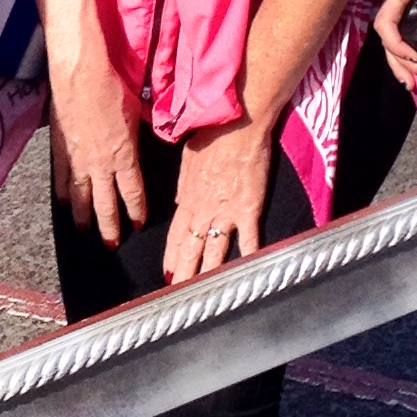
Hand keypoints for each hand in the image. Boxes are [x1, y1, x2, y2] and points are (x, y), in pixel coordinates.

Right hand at [47, 39, 146, 244]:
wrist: (79, 73)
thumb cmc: (112, 87)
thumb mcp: (136, 114)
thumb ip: (138, 137)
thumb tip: (143, 146)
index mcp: (124, 157)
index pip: (132, 193)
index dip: (135, 212)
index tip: (137, 226)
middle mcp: (101, 165)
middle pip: (105, 204)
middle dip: (109, 227)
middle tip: (111, 245)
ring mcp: (77, 159)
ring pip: (80, 197)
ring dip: (83, 217)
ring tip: (84, 231)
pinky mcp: (60, 149)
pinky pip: (61, 179)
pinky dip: (63, 193)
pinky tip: (63, 203)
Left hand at [161, 119, 274, 284]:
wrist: (239, 122)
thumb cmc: (213, 133)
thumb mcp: (187, 157)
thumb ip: (183, 185)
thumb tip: (179, 203)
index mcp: (188, 196)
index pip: (175, 234)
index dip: (171, 256)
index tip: (167, 274)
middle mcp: (204, 208)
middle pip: (192, 247)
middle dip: (185, 272)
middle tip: (180, 294)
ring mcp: (227, 210)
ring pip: (216, 249)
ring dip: (209, 272)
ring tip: (205, 293)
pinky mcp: (249, 207)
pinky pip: (249, 238)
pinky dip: (248, 256)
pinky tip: (247, 273)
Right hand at [372, 0, 416, 88]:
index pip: (385, 23)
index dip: (397, 45)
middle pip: (387, 38)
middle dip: (401, 63)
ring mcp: (403, 4)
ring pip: (393, 40)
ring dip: (402, 64)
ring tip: (416, 84)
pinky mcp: (413, 9)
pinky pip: (403, 34)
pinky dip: (407, 54)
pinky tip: (416, 67)